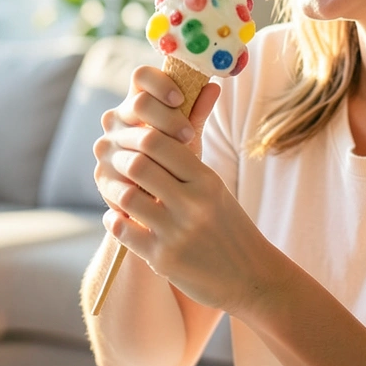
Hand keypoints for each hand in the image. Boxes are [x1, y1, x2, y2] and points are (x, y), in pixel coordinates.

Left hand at [92, 66, 274, 312]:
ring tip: (115, 188)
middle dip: (121, 159)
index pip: (161, 141)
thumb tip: (200, 87)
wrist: (252, 278)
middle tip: (116, 161)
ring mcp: (177, 233)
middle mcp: (193, 203)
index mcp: (207, 180)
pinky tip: (118, 217)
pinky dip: (113, 219)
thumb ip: (192, 149)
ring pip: (126, 196)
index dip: (139, 136)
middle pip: (138, 163)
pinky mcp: (163, 259)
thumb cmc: (228, 225)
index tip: (134, 141)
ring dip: (113, 190)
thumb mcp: (216, 186)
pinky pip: (122, 230)